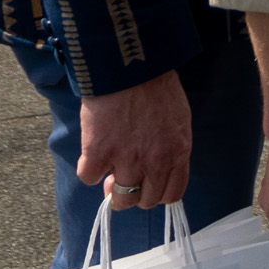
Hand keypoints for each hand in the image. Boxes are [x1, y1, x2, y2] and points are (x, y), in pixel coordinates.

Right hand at [77, 69, 192, 211]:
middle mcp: (155, 161)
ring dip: (113, 190)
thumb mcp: (178, 121)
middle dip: (136, 195)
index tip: (148, 186)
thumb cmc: (157, 89)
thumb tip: (153, 172)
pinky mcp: (99, 152)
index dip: (158, 194)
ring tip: (109, 175)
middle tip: (125, 180)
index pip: (173, 194)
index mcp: (178, 152)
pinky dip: (89, 171)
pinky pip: (89, 178)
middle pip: (147, 201)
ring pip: (120, 198)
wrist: (132, 68)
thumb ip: (170, 149)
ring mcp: (126, 159)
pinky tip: (93, 155)